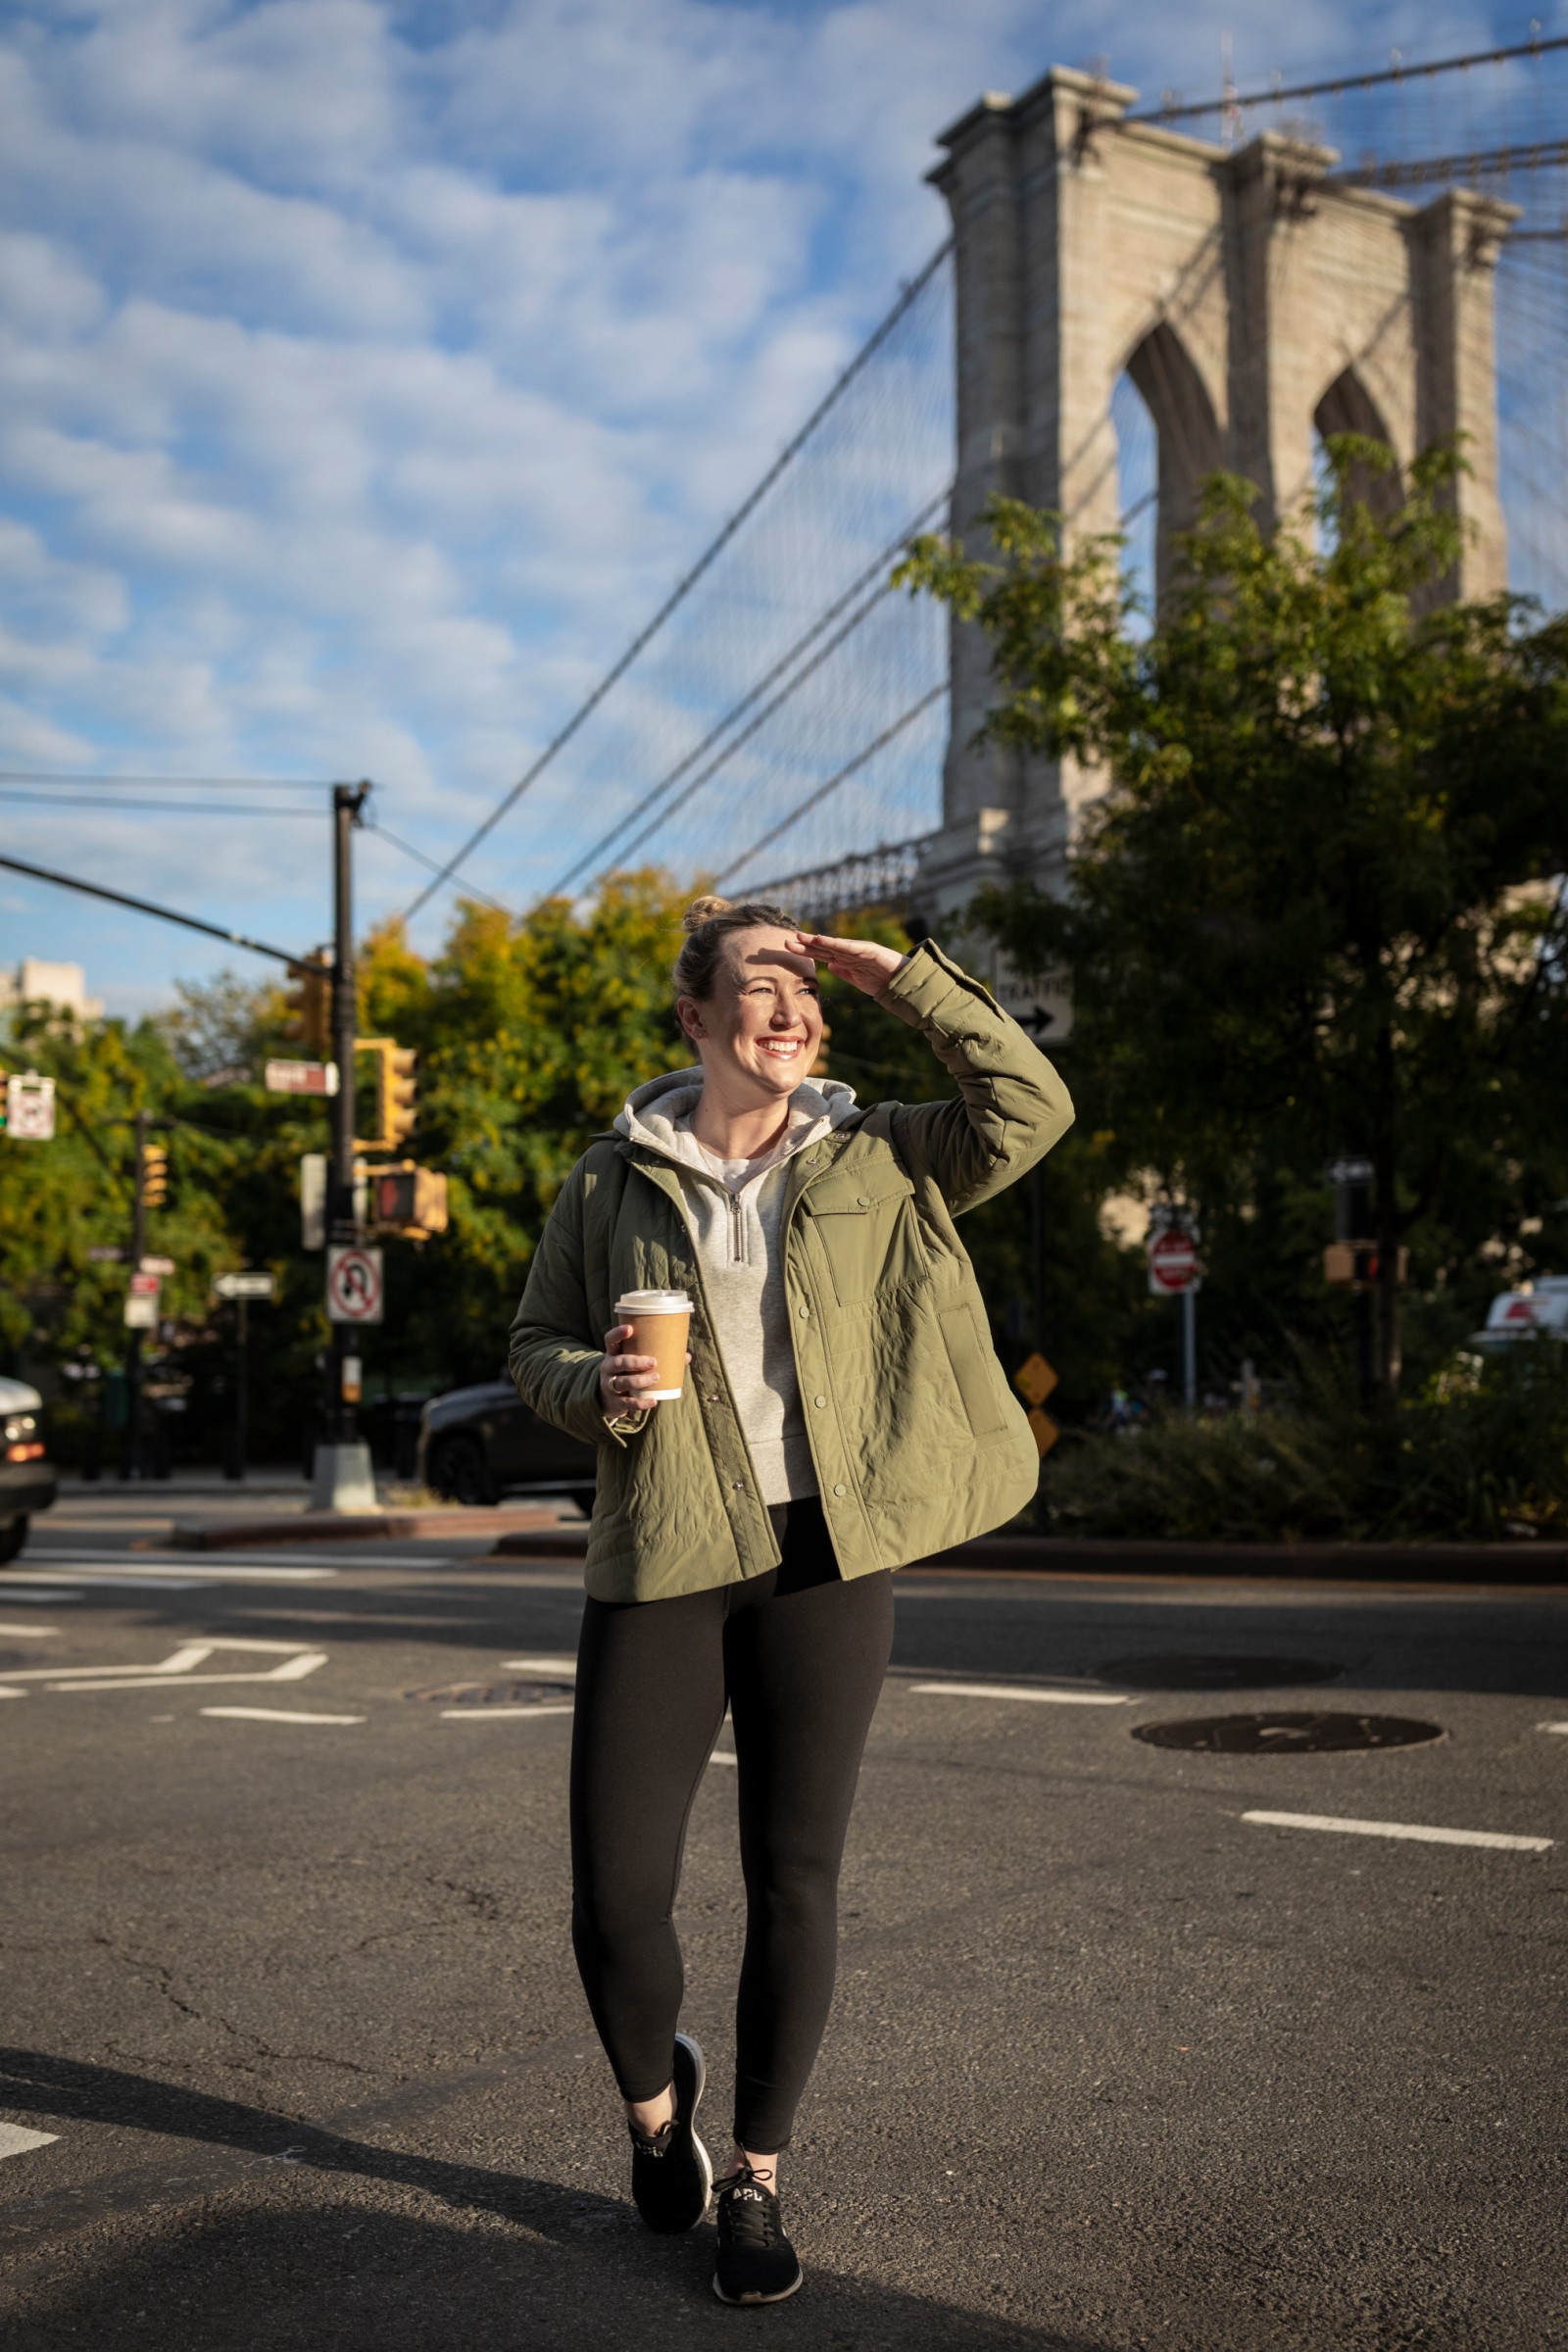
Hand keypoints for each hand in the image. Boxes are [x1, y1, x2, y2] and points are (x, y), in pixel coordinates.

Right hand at [597, 1324, 690, 1416]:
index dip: (618, 1333)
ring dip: (639, 1380)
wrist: (608, 1399)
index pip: (610, 1340)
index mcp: (614, 1354)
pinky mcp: (615, 1401)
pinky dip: (640, 1403)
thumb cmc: (627, 1374)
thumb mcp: (634, 1364)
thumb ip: (657, 1358)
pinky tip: (653, 1401)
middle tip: (654, 1362)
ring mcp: (609, 1385)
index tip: (631, 1328)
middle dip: (635, 1362)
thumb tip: (686, 1356)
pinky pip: (627, 1402)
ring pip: (621, 1382)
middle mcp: (608, 1368)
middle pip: (618, 1362)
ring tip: (656, 1378)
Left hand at [790, 932, 906, 996]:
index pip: (821, 955)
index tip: (788, 948)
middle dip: (804, 945)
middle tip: (786, 942)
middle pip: (823, 948)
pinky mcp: (869, 950)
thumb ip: (843, 972)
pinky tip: (821, 940)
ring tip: (800, 937)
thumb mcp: (857, 979)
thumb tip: (828, 965)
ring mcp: (859, 950)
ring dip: (815, 941)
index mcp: (846, 960)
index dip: (805, 951)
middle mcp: (850, 952)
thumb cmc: (882, 980)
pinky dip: (835, 943)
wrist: (904, 981)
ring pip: (833, 945)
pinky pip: (848, 947)